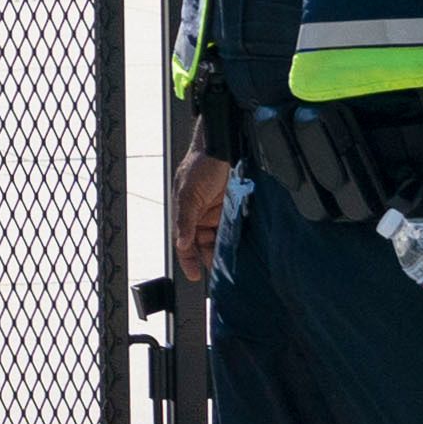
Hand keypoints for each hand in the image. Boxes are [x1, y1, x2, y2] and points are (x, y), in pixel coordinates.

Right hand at [173, 151, 230, 286]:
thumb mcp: (188, 194)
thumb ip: (184, 220)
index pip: (185, 243)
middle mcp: (201, 217)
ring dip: (224, 251)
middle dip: (209, 258)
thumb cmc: (199, 165)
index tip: (194, 276)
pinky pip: (234, 229)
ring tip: (231, 264)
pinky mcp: (234, 210)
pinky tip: (242, 248)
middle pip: (203, 245)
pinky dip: (237, 239)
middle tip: (218, 273)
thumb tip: (180, 242)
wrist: (222, 147)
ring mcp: (218, 214)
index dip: (188, 260)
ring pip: (220, 239)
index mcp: (186, 215)